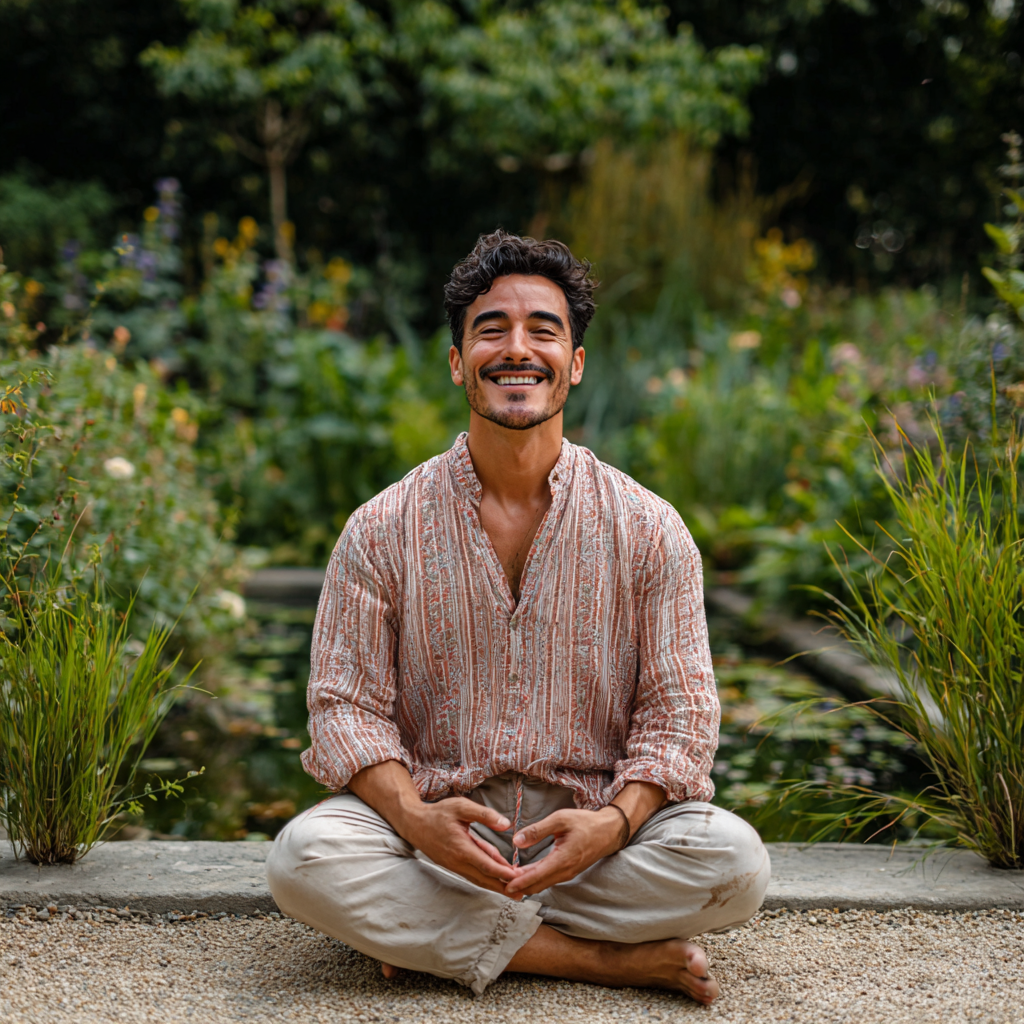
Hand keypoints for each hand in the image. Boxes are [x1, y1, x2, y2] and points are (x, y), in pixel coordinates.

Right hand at [395, 796, 521, 895]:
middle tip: (520, 894)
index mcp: (461, 848)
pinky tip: (495, 878)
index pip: (486, 865)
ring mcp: (454, 865)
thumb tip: (506, 824)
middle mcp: (458, 861)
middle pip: (484, 878)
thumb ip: (484, 815)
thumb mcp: (462, 806)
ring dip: (495, 885)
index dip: (502, 873)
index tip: (518, 878)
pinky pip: (472, 874)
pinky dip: (484, 877)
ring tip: (512, 891)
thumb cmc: (438, 813)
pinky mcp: (453, 865)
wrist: (414, 824)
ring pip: (478, 878)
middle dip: (502, 886)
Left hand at [503, 806, 624, 896]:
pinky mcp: (568, 871)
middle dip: (518, 885)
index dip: (518, 883)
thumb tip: (516, 840)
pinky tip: (523, 873)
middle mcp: (564, 871)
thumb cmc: (586, 823)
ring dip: (525, 882)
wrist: (609, 832)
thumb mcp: (561, 819)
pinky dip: (534, 879)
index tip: (503, 885)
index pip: (536, 877)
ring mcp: (567, 873)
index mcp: (562, 860)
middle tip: (498, 879)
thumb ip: (538, 830)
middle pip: (537, 885)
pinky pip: (548, 879)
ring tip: (506, 876)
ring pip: (542, 883)